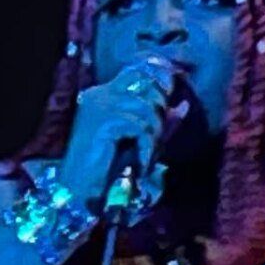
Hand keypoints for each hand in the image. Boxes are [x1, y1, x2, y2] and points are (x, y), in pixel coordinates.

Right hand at [62, 56, 180, 207]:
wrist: (80, 191)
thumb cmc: (108, 168)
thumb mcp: (139, 140)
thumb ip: (159, 122)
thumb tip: (184, 105)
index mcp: (103, 94)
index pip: (137, 73)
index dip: (160, 81)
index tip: (172, 96)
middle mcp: (100, 94)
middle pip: (146, 88)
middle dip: (158, 116)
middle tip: (152, 145)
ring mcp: (100, 105)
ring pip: (146, 109)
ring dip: (152, 137)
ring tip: (145, 157)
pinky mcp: (104, 120)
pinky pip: (139, 126)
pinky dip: (145, 147)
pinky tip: (140, 164)